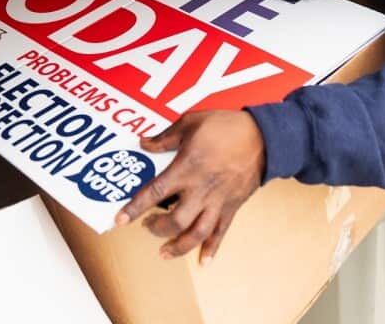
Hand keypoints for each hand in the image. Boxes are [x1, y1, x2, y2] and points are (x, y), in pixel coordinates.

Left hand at [115, 110, 265, 264]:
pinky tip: (203, 261)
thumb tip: (145, 144)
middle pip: (175, 221)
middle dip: (156, 229)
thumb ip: (166, 137)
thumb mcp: (191, 122)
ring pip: (196, 234)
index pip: (155, 193)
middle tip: (146, 226)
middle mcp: (201, 190)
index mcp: (187, 169)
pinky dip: (212, 249)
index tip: (120, 219)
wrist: (264, 137)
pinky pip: (221, 232)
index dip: (135, 208)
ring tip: (165, 251)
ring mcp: (218, 201)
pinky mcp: (232, 206)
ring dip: (178, 246)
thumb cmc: (226, 127)